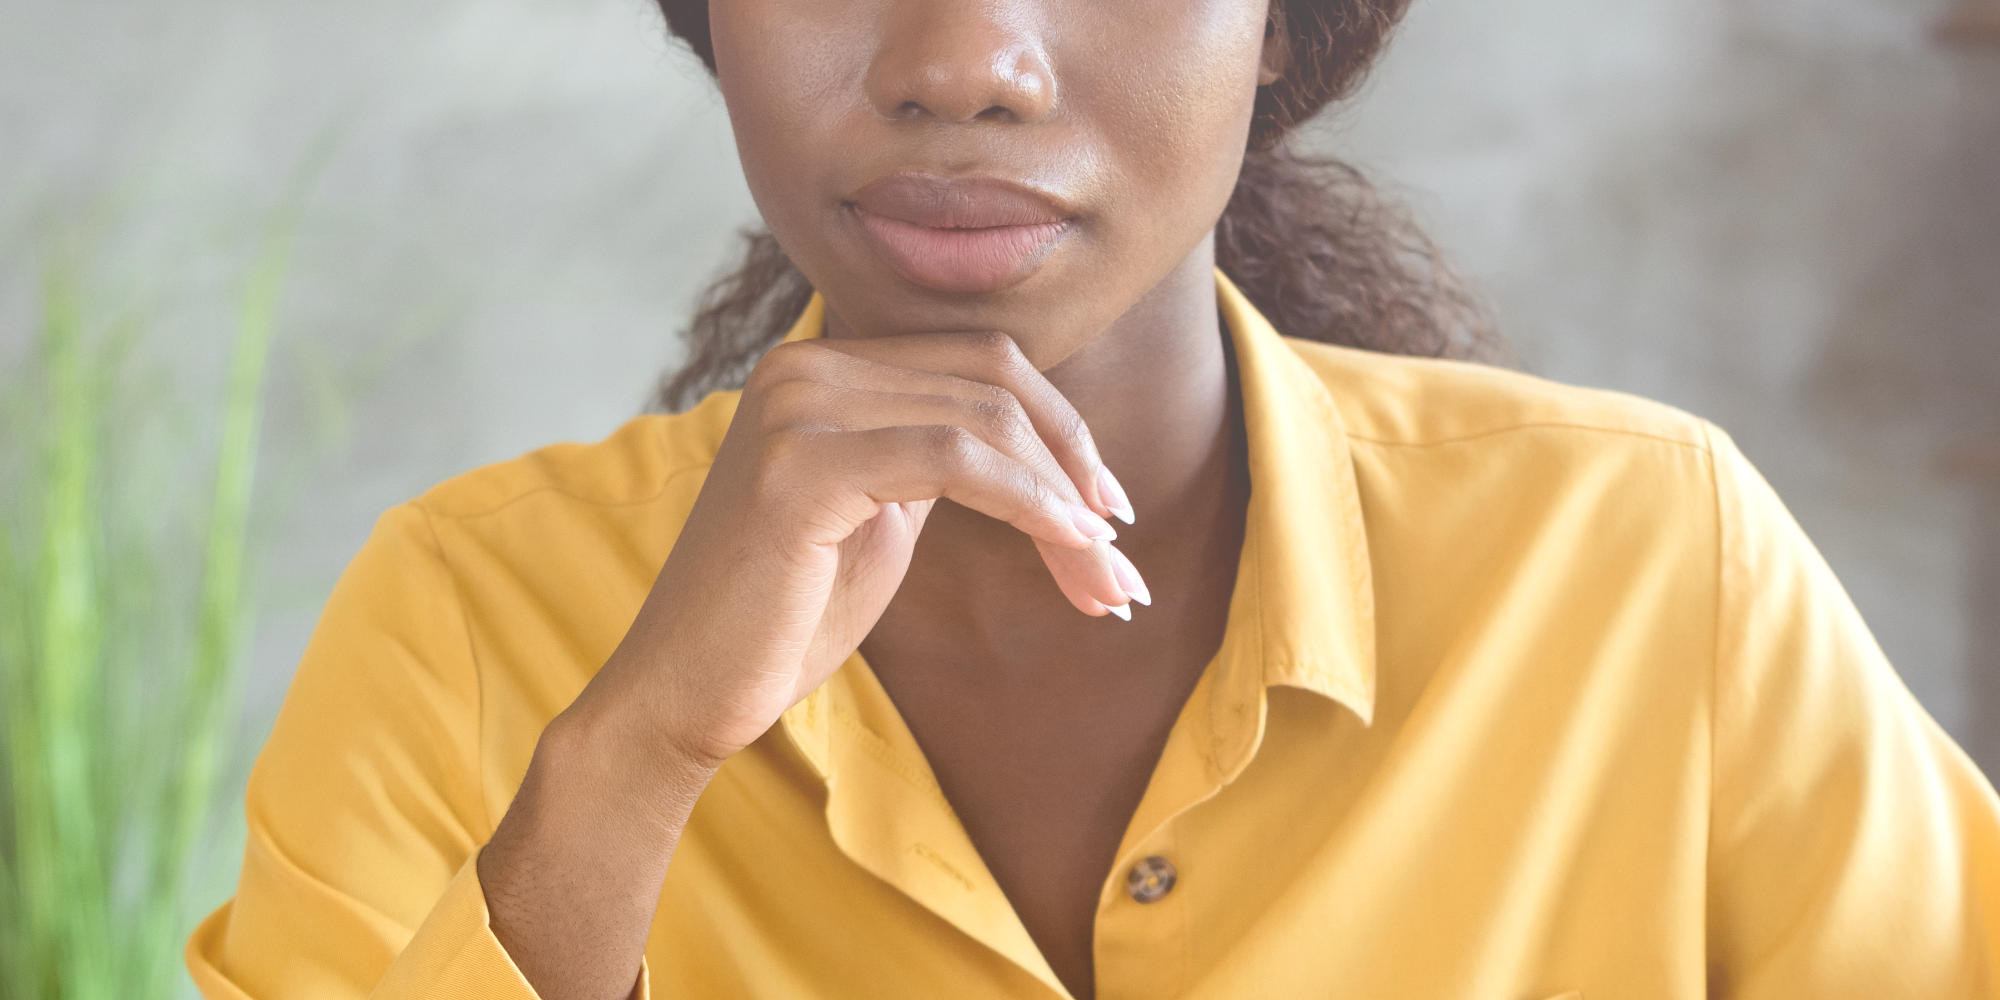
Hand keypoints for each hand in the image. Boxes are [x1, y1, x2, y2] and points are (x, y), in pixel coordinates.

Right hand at [561, 329, 1143, 770]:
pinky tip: (1070, 550)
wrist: (684, 695)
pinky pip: (955, 459)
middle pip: (993, 381)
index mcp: (821, 367)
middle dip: (1076, 470)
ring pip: (985, 419)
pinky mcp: (800, 464)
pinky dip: (1030, 503)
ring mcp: (797, 405)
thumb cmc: (784, 620)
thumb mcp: (881, 517)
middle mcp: (804, 364)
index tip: (1108, 511)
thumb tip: (1049, 446)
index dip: (1060, 430)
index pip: (977, 363)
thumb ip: (939, 459)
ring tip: (1107, 578)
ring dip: (1065, 501)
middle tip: (1120, 559)